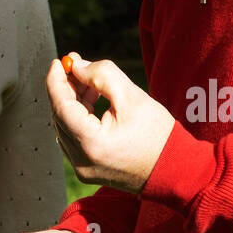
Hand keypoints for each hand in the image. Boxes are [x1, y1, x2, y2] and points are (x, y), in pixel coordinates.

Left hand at [48, 52, 175, 193]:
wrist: (176, 170)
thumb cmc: (158, 135)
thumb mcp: (132, 96)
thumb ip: (101, 75)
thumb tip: (77, 68)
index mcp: (92, 144)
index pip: (60, 106)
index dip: (56, 81)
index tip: (59, 61)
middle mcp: (82, 161)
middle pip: (61, 115)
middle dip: (66, 87)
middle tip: (76, 65)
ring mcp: (83, 169)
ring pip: (66, 126)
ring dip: (73, 101)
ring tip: (90, 81)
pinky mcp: (88, 170)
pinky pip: (74, 137)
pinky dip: (79, 117)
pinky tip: (92, 100)